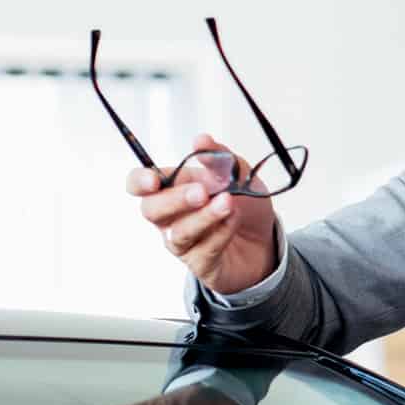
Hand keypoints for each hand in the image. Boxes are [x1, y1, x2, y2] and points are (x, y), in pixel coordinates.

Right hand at [128, 132, 279, 294]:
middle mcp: (170, 218)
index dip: (139, 182)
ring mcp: (183, 243)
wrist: (265, 238)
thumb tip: (201, 140)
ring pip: (178, 234)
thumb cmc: (242, 203)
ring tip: (228, 203)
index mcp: (171, 189)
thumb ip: (218, 157)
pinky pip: (205, 250)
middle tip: (202, 191)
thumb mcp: (238, 173)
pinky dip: (222, 232)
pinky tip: (235, 219)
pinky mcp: (201, 264)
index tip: (153, 179)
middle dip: (176, 200)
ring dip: (204, 217)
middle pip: (152, 211)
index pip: (139, 185)